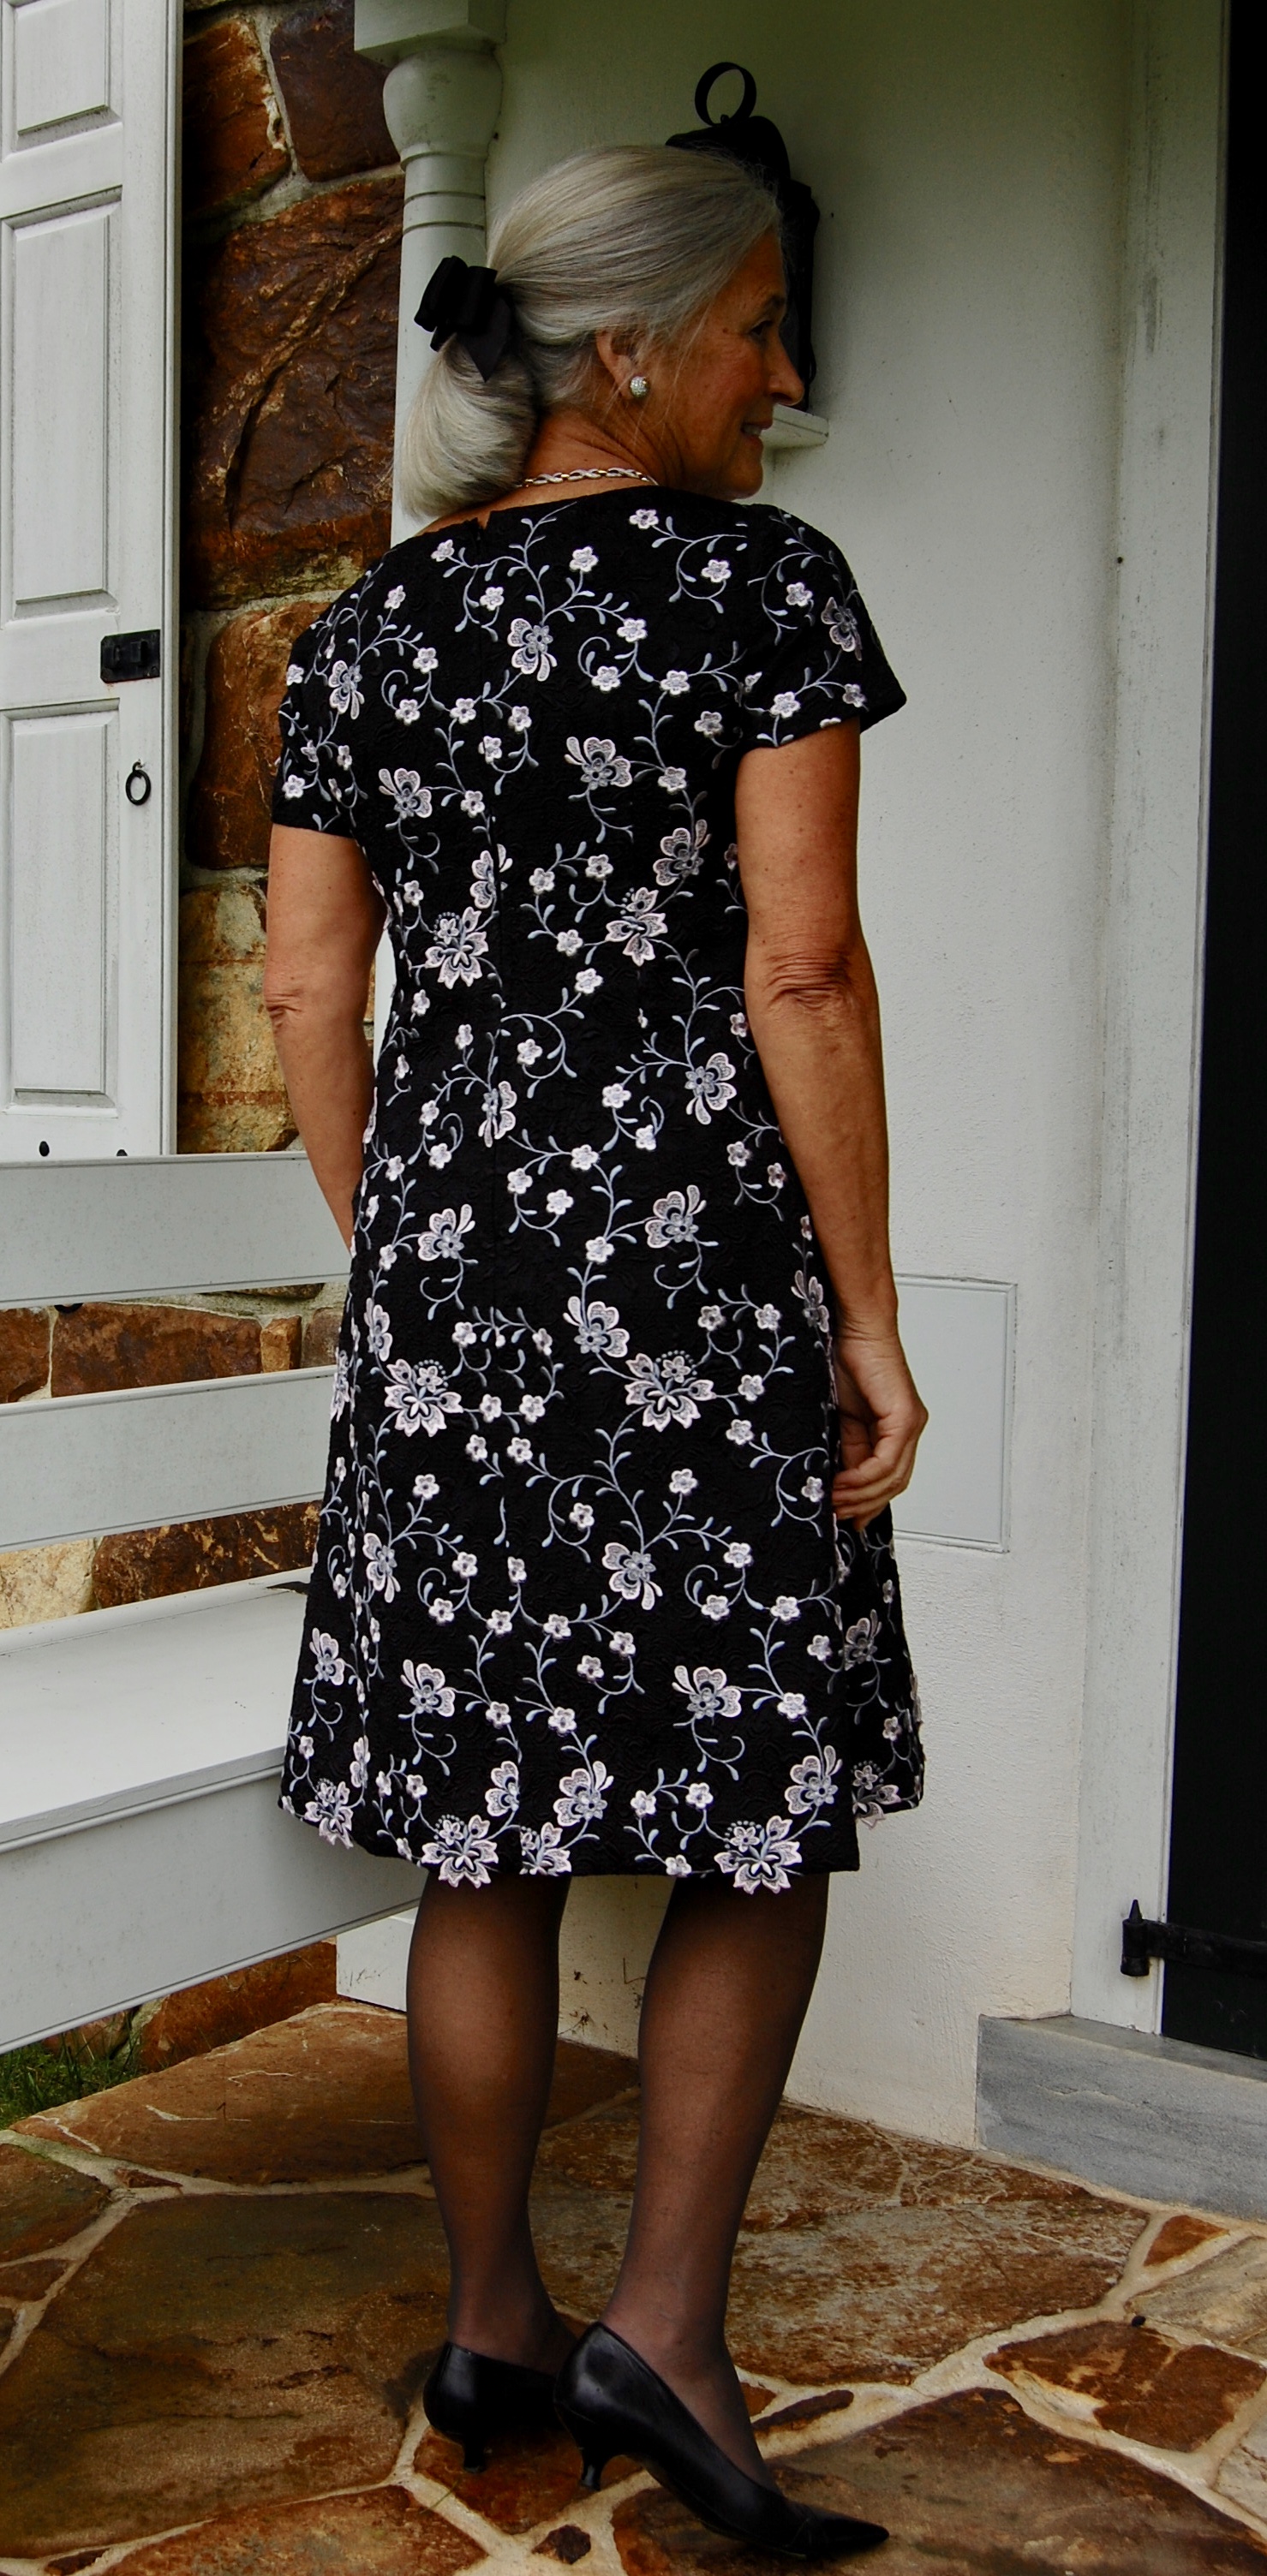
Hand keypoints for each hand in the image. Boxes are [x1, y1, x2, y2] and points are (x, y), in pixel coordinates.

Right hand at [831, 1328, 926, 1528]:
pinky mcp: (904, 1417)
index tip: (844, 1518)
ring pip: (892, 1478)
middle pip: (894, 1484)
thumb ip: (848, 1448)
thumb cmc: (848, 1361)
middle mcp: (910, 1428)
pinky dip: (864, 1478)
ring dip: (862, 1496)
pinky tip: (842, 1483)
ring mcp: (910, 1423)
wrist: (856, 1327)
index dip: (868, 1503)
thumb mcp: (842, 1417)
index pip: (889, 1479)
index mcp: (896, 1429)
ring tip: (833, 1502)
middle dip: (864, 1506)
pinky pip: (887, 1461)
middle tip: (836, 1516)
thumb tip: (840, 1483)